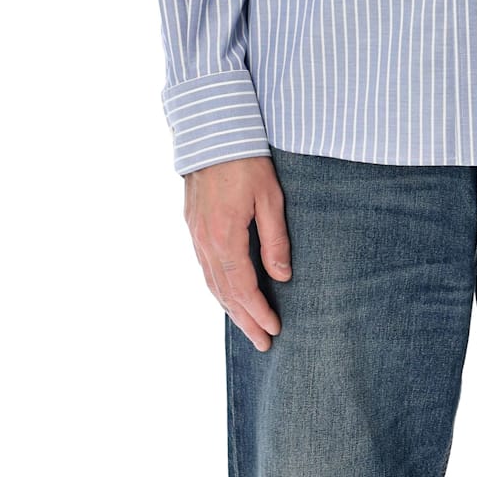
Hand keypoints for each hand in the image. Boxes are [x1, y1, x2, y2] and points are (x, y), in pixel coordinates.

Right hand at [183, 156, 292, 351]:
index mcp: (225, 237)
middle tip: (263, 344)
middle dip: (245, 321)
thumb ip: (276, 240)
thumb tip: (283, 276)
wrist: (212, 132)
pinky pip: (205, 268)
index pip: (243, 287)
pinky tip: (228, 295)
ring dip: (230, 308)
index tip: (275, 329)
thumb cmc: (246, 161)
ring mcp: (196, 234)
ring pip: (212, 283)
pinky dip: (218, 288)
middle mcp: (205, 241)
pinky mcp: (193, 226)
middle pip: (224, 293)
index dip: (259, 312)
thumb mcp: (270, 198)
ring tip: (248, 327)